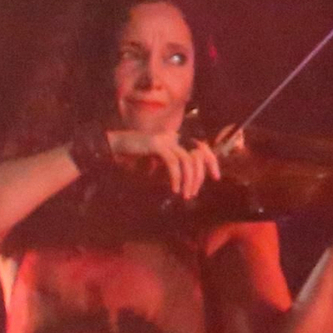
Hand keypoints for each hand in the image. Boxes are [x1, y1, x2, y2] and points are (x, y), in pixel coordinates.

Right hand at [106, 128, 221, 201]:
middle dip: (198, 177)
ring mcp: (167, 139)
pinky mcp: (157, 145)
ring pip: (187, 160)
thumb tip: (191, 181)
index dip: (212, 161)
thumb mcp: (160, 161)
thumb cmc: (138, 156)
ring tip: (185, 195)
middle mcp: (176, 137)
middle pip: (197, 156)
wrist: (117, 146)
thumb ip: (175, 166)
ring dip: (188, 180)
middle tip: (192, 194)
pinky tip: (174, 189)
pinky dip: (175, 177)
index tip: (216, 177)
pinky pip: (172, 162)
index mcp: (179, 139)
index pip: (203, 147)